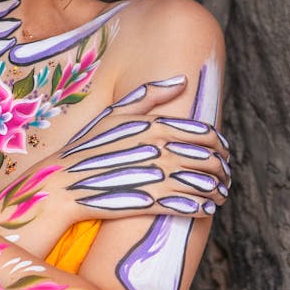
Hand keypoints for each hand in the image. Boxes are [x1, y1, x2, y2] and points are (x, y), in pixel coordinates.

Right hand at [23, 76, 229, 223]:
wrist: (63, 182)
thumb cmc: (89, 146)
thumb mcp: (115, 113)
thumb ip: (149, 95)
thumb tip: (183, 80)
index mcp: (153, 126)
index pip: (202, 133)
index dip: (219, 143)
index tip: (223, 150)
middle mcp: (157, 149)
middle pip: (207, 159)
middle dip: (222, 169)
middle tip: (226, 175)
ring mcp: (154, 176)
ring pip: (201, 184)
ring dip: (216, 191)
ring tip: (220, 195)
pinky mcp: (148, 201)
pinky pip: (186, 206)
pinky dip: (200, 208)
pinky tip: (206, 209)